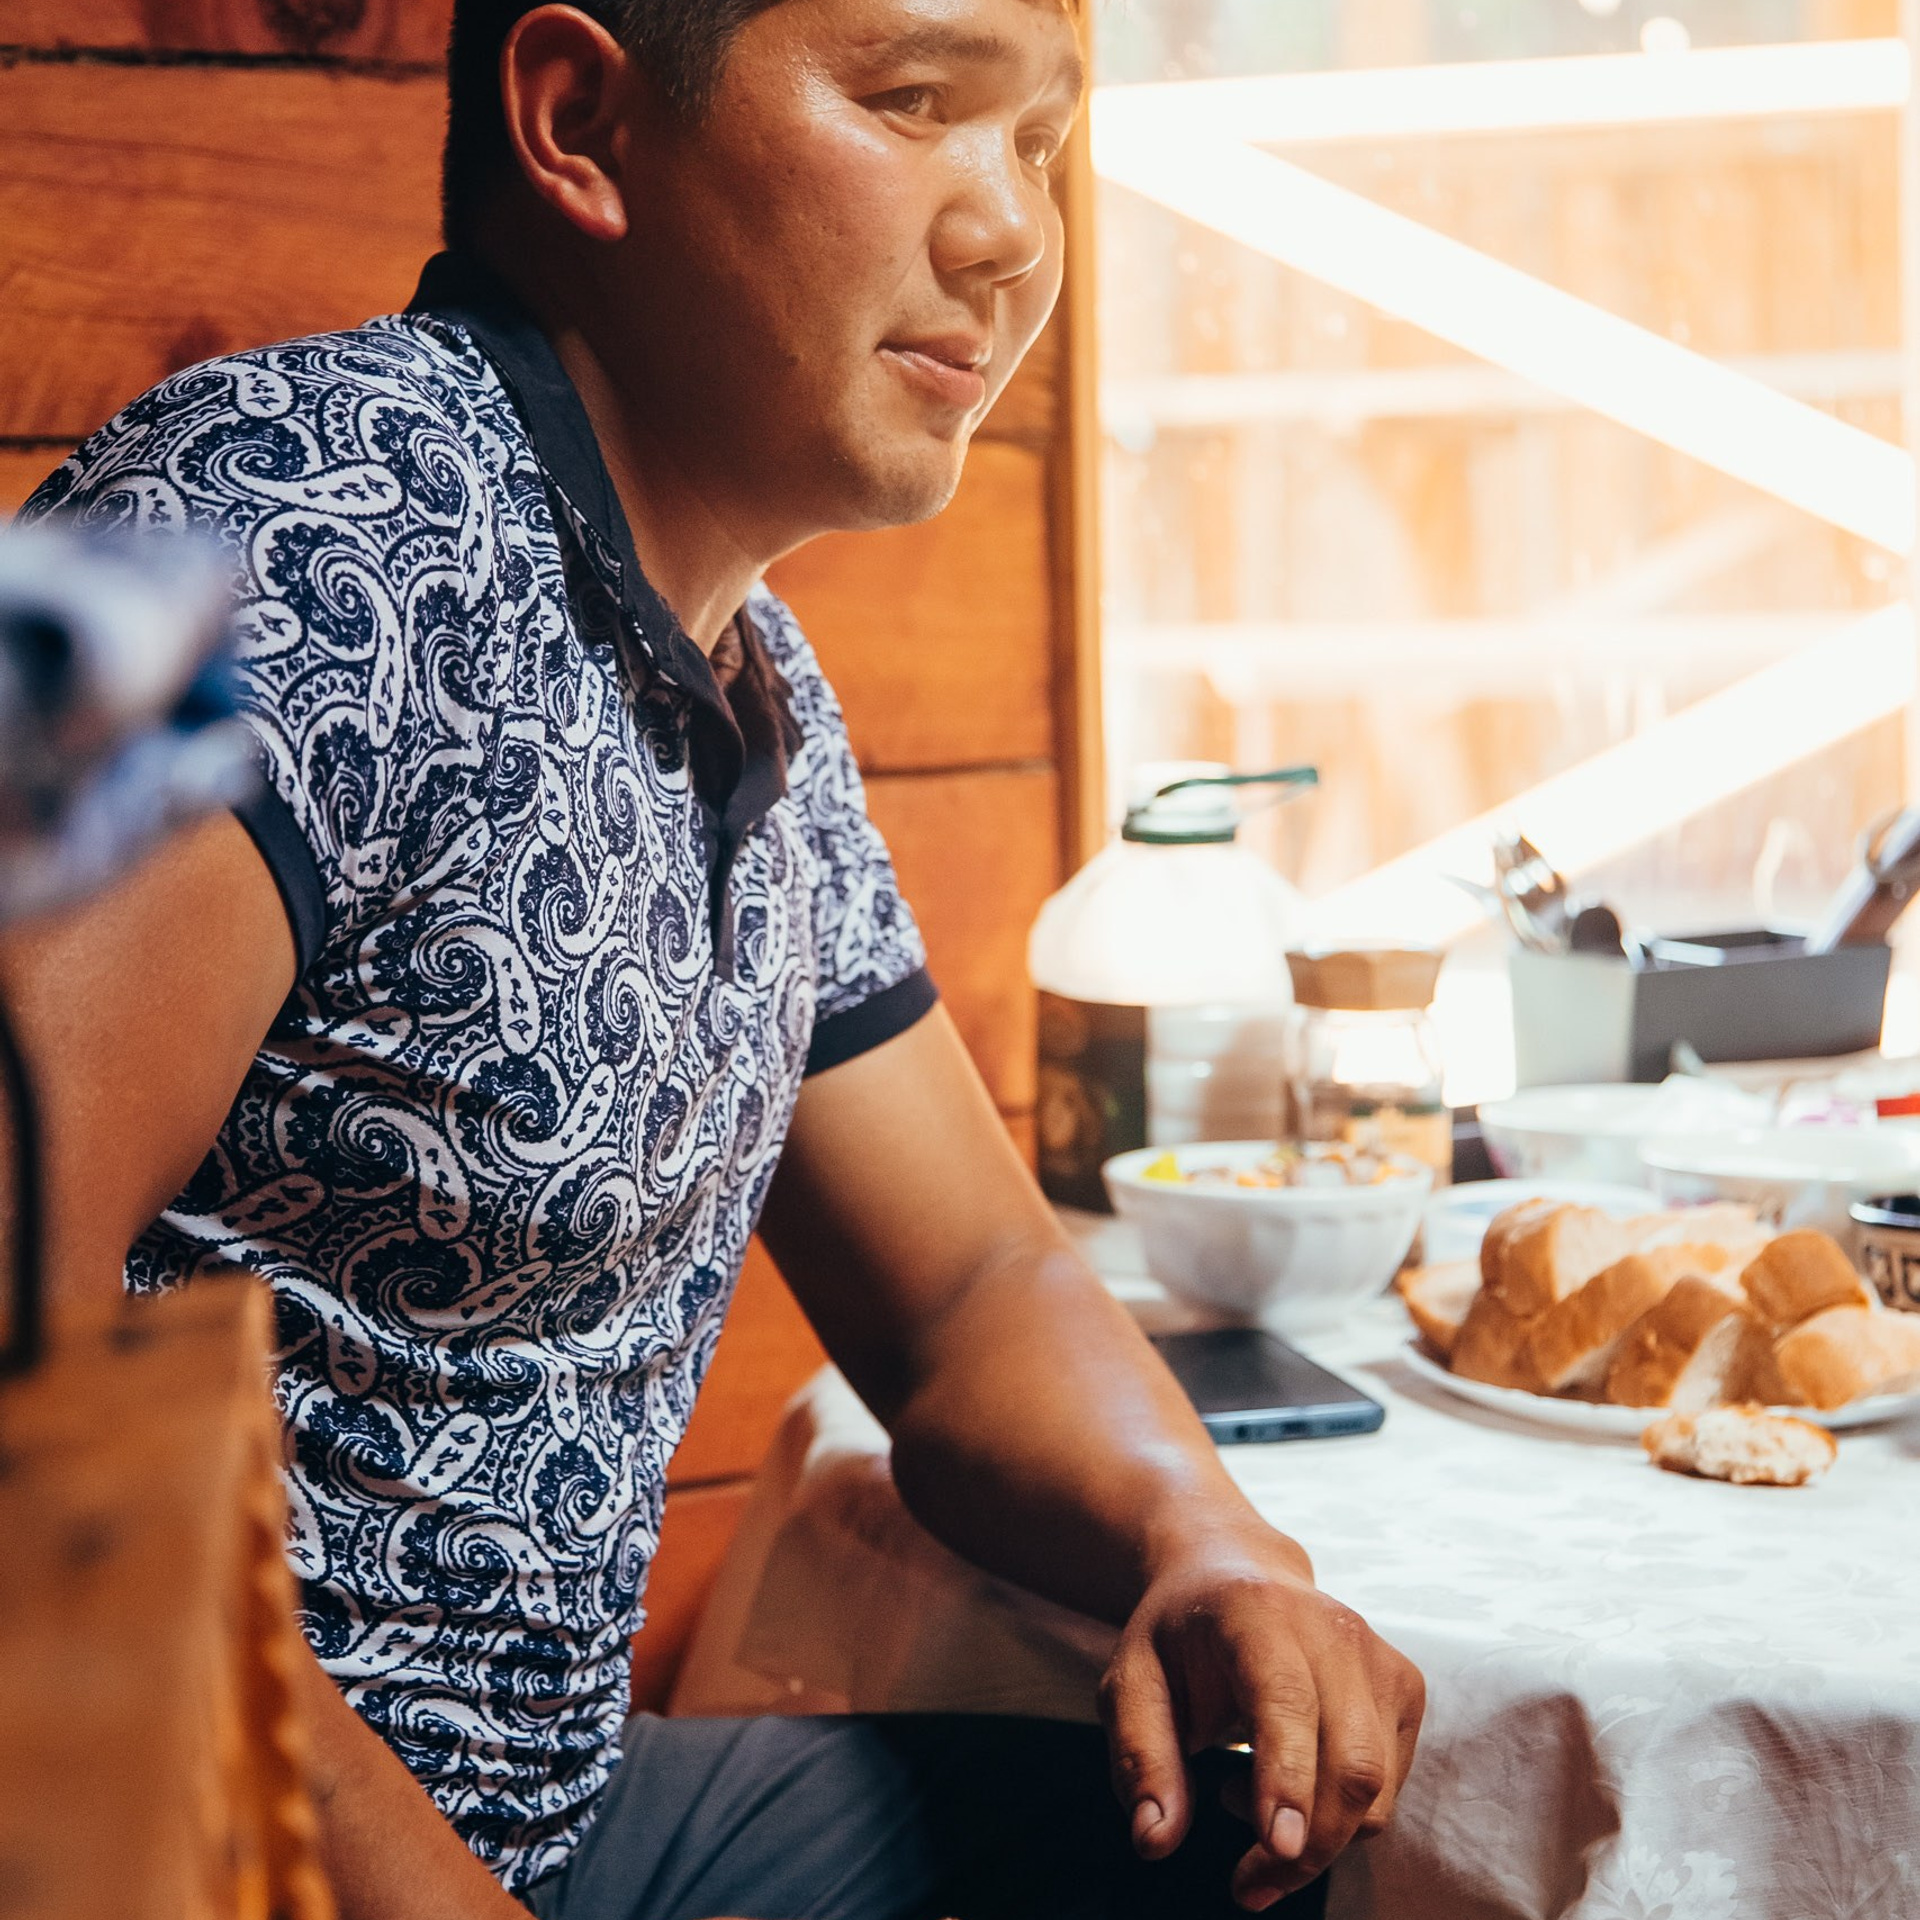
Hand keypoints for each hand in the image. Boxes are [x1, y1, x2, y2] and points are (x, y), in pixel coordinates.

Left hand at [1097, 1527, 1424, 1911]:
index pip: (1285, 1700)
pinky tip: (1289, 1778)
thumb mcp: (1131, 1682)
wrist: (1235, 1573)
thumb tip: (1155, 1840)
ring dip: (1319, 1836)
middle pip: (1350, 1763)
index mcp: (1256, 1612)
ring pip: (1377, 1788)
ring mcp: (1377, 1656)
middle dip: (1306, 1847)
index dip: (1286, 1776)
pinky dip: (1343, 1813)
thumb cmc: (1179, 1637)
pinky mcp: (1404, 1685)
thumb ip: (1140, 1758)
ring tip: (1240, 1796)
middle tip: (1248, 1885)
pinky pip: (1388, 1786)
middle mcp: (1331, 1629)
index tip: (1274, 1846)